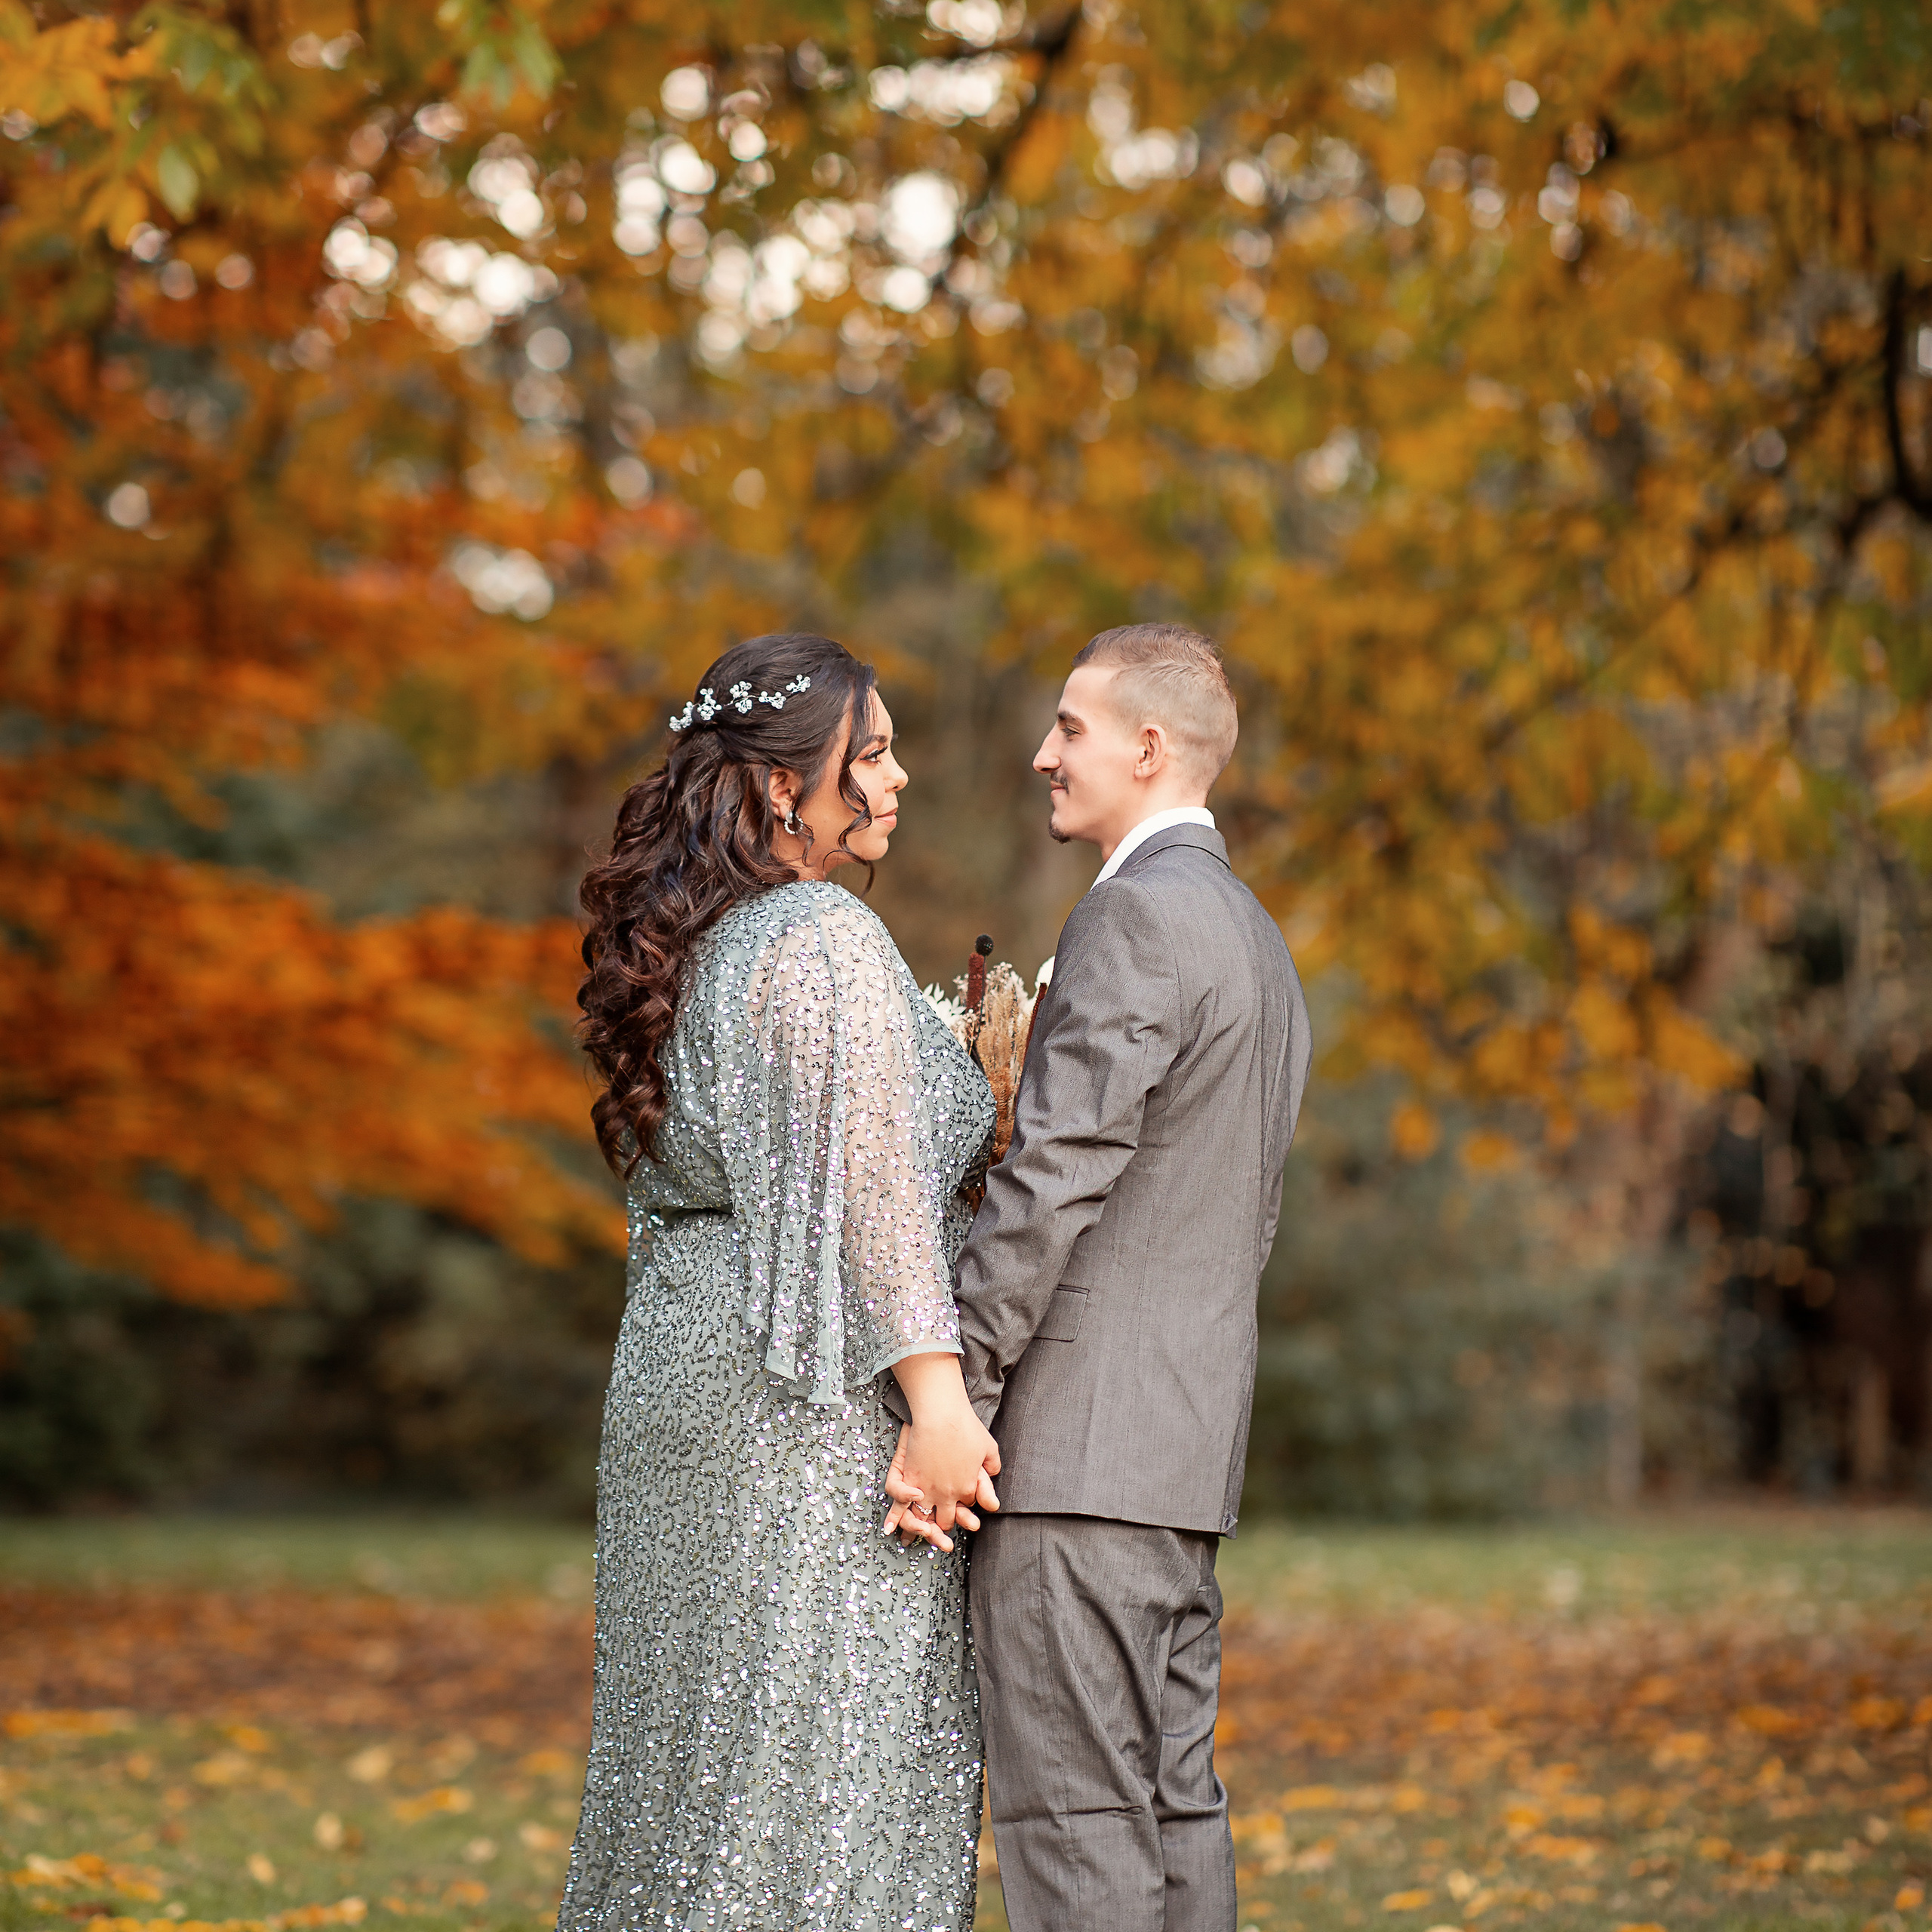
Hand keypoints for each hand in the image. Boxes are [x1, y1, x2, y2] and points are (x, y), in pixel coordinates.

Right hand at [882, 1352, 1001, 1547]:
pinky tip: (890, 1530)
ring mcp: (927, 1489)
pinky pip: (899, 1505)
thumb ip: (992, 1467)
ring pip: (924, 1519)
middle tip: (944, 1529)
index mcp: (968, 1488)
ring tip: (922, 1535)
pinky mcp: (909, 1479)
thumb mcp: (988, 1447)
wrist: (942, 1412)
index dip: (966, 1507)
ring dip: (923, 1531)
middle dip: (947, 1525)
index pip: (967, 1508)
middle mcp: (947, 1495)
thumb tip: (993, 1480)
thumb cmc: (966, 1426)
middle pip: (947, 1520)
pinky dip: (894, 1519)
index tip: (963, 1502)